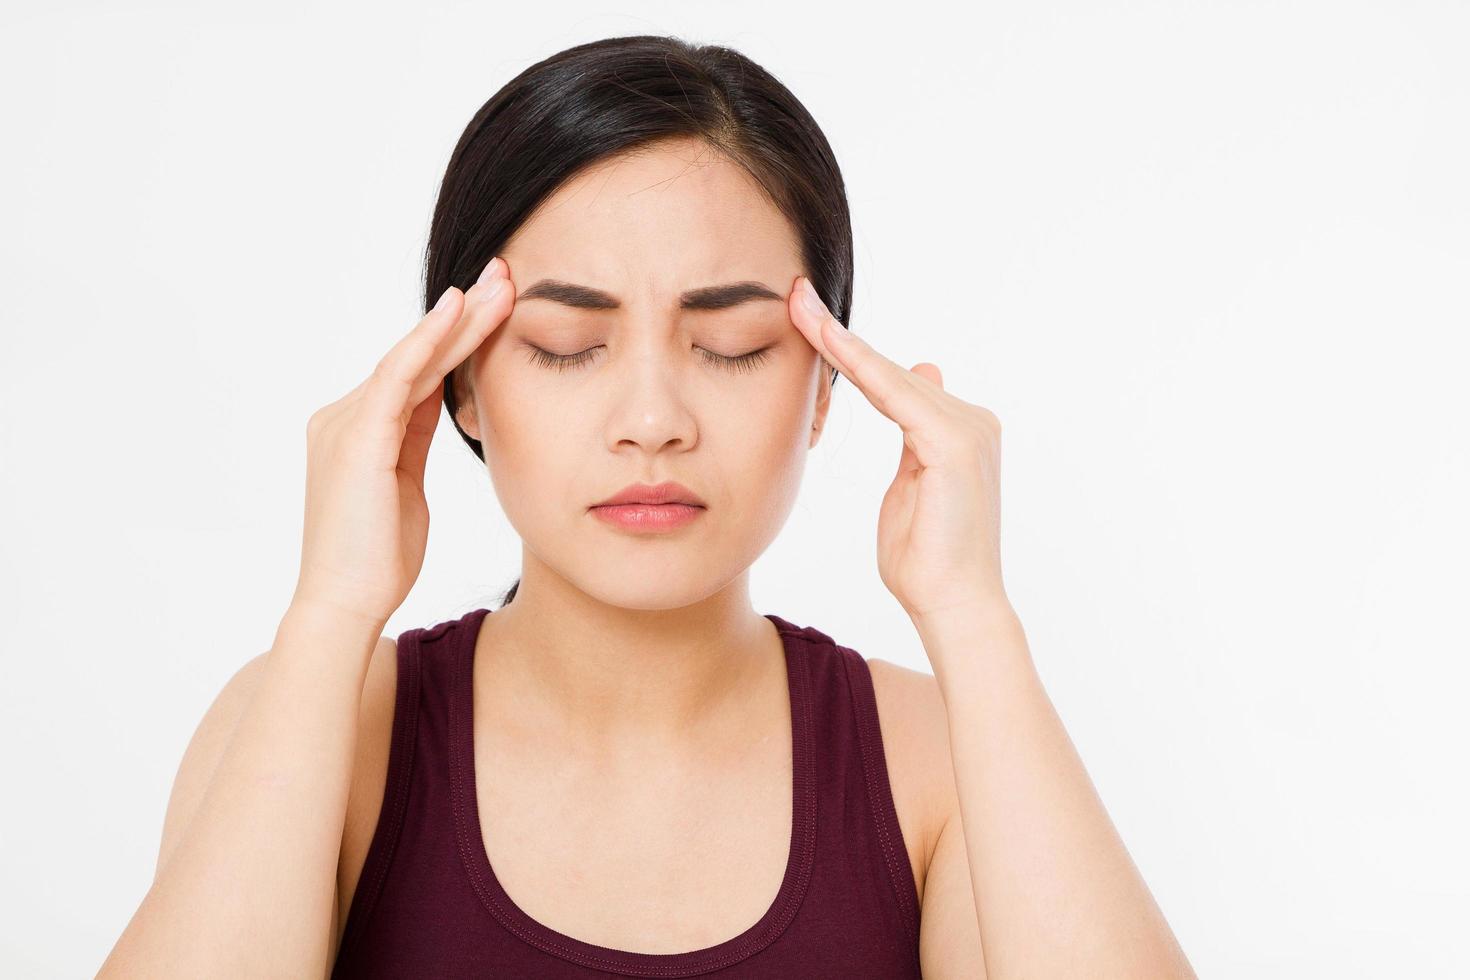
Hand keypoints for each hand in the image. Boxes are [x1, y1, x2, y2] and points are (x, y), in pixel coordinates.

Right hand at [291, 257, 515, 628]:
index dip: (459, 335)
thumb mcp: (406, 486)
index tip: (499, 304)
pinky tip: (458, 311)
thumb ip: (415, 439)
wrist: (344, 604)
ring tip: (501, 286)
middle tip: (505, 275)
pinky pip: (398, 377)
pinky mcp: (356, 440)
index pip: (417, 370)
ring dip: (460, 320)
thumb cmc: (377, 558)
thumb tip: (441, 400)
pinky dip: (428, 341)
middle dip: (464, 314)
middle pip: (416, 354)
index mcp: (359, 429)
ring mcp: (345, 424)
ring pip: (412, 358)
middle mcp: (344, 416)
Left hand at [787, 276, 1008, 625]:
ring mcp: (969, 429)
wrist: (953, 608)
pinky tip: (826, 339)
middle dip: (839, 335)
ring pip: (890, 376)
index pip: (895, 384)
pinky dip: (859, 365)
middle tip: (795, 294)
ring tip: (798, 305)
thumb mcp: (909, 489)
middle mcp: (972, 422)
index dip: (853, 351)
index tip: (812, 317)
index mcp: (960, 433)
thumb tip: (917, 381)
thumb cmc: (925, 563)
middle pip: (892, 372)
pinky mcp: (955, 442)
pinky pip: (895, 394)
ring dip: (840, 340)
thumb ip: (909, 442)